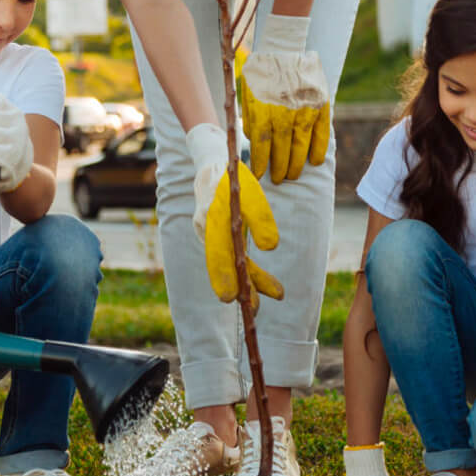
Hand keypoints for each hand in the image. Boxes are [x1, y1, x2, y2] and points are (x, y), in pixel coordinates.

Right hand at [188, 123, 282, 305]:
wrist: (212, 166)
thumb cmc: (233, 177)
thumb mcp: (251, 190)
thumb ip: (260, 216)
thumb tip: (271, 248)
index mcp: (210, 214)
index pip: (219, 247)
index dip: (225, 273)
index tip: (231, 297)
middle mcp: (205, 227)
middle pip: (222, 262)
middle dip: (238, 286)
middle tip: (253, 309)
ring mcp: (208, 234)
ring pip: (227, 263)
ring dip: (245, 284)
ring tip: (259, 307)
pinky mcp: (216, 238)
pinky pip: (229, 259)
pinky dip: (244, 274)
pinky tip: (256, 290)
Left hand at [241, 15, 329, 183]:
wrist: (284, 49)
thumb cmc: (261, 74)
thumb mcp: (248, 95)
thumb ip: (251, 120)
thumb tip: (253, 142)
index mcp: (264, 112)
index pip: (262, 147)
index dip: (261, 164)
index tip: (259, 175)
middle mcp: (285, 115)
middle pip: (282, 152)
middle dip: (279, 169)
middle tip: (278, 179)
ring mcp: (305, 112)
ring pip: (301, 147)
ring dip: (297, 165)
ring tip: (292, 175)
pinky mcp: (320, 107)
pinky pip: (321, 135)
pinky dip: (318, 150)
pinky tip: (314, 162)